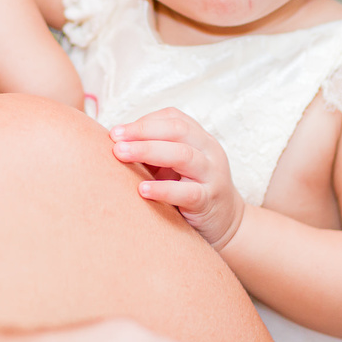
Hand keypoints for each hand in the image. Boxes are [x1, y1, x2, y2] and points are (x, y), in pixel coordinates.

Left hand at [109, 107, 245, 249]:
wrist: (226, 223)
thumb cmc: (191, 189)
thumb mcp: (176, 166)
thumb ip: (154, 153)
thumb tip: (115, 143)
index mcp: (200, 138)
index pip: (173, 118)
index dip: (143, 122)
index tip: (116, 131)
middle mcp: (209, 151)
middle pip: (177, 131)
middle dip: (142, 132)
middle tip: (115, 140)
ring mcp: (212, 175)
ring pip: (183, 155)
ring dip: (148, 151)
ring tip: (121, 155)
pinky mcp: (209, 201)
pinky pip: (187, 192)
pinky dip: (163, 189)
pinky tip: (142, 190)